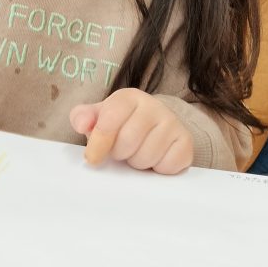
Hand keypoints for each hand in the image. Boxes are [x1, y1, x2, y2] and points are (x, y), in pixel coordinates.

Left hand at [69, 88, 192, 174]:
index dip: (99, 142)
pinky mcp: (186, 143)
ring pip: (146, 157)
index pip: (110, 119)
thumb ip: (82, 117)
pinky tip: (155, 157)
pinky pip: (166, 166)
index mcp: (129, 97)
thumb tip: (81, 124)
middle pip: (127, 143)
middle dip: (119, 153)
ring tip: (138, 152)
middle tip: (122, 149)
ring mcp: (173, 123)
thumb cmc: (122, 124)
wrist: (156, 126)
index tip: (93, 157)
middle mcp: (154, 106)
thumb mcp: (99, 116)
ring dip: (137, 162)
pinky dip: (157, 169)